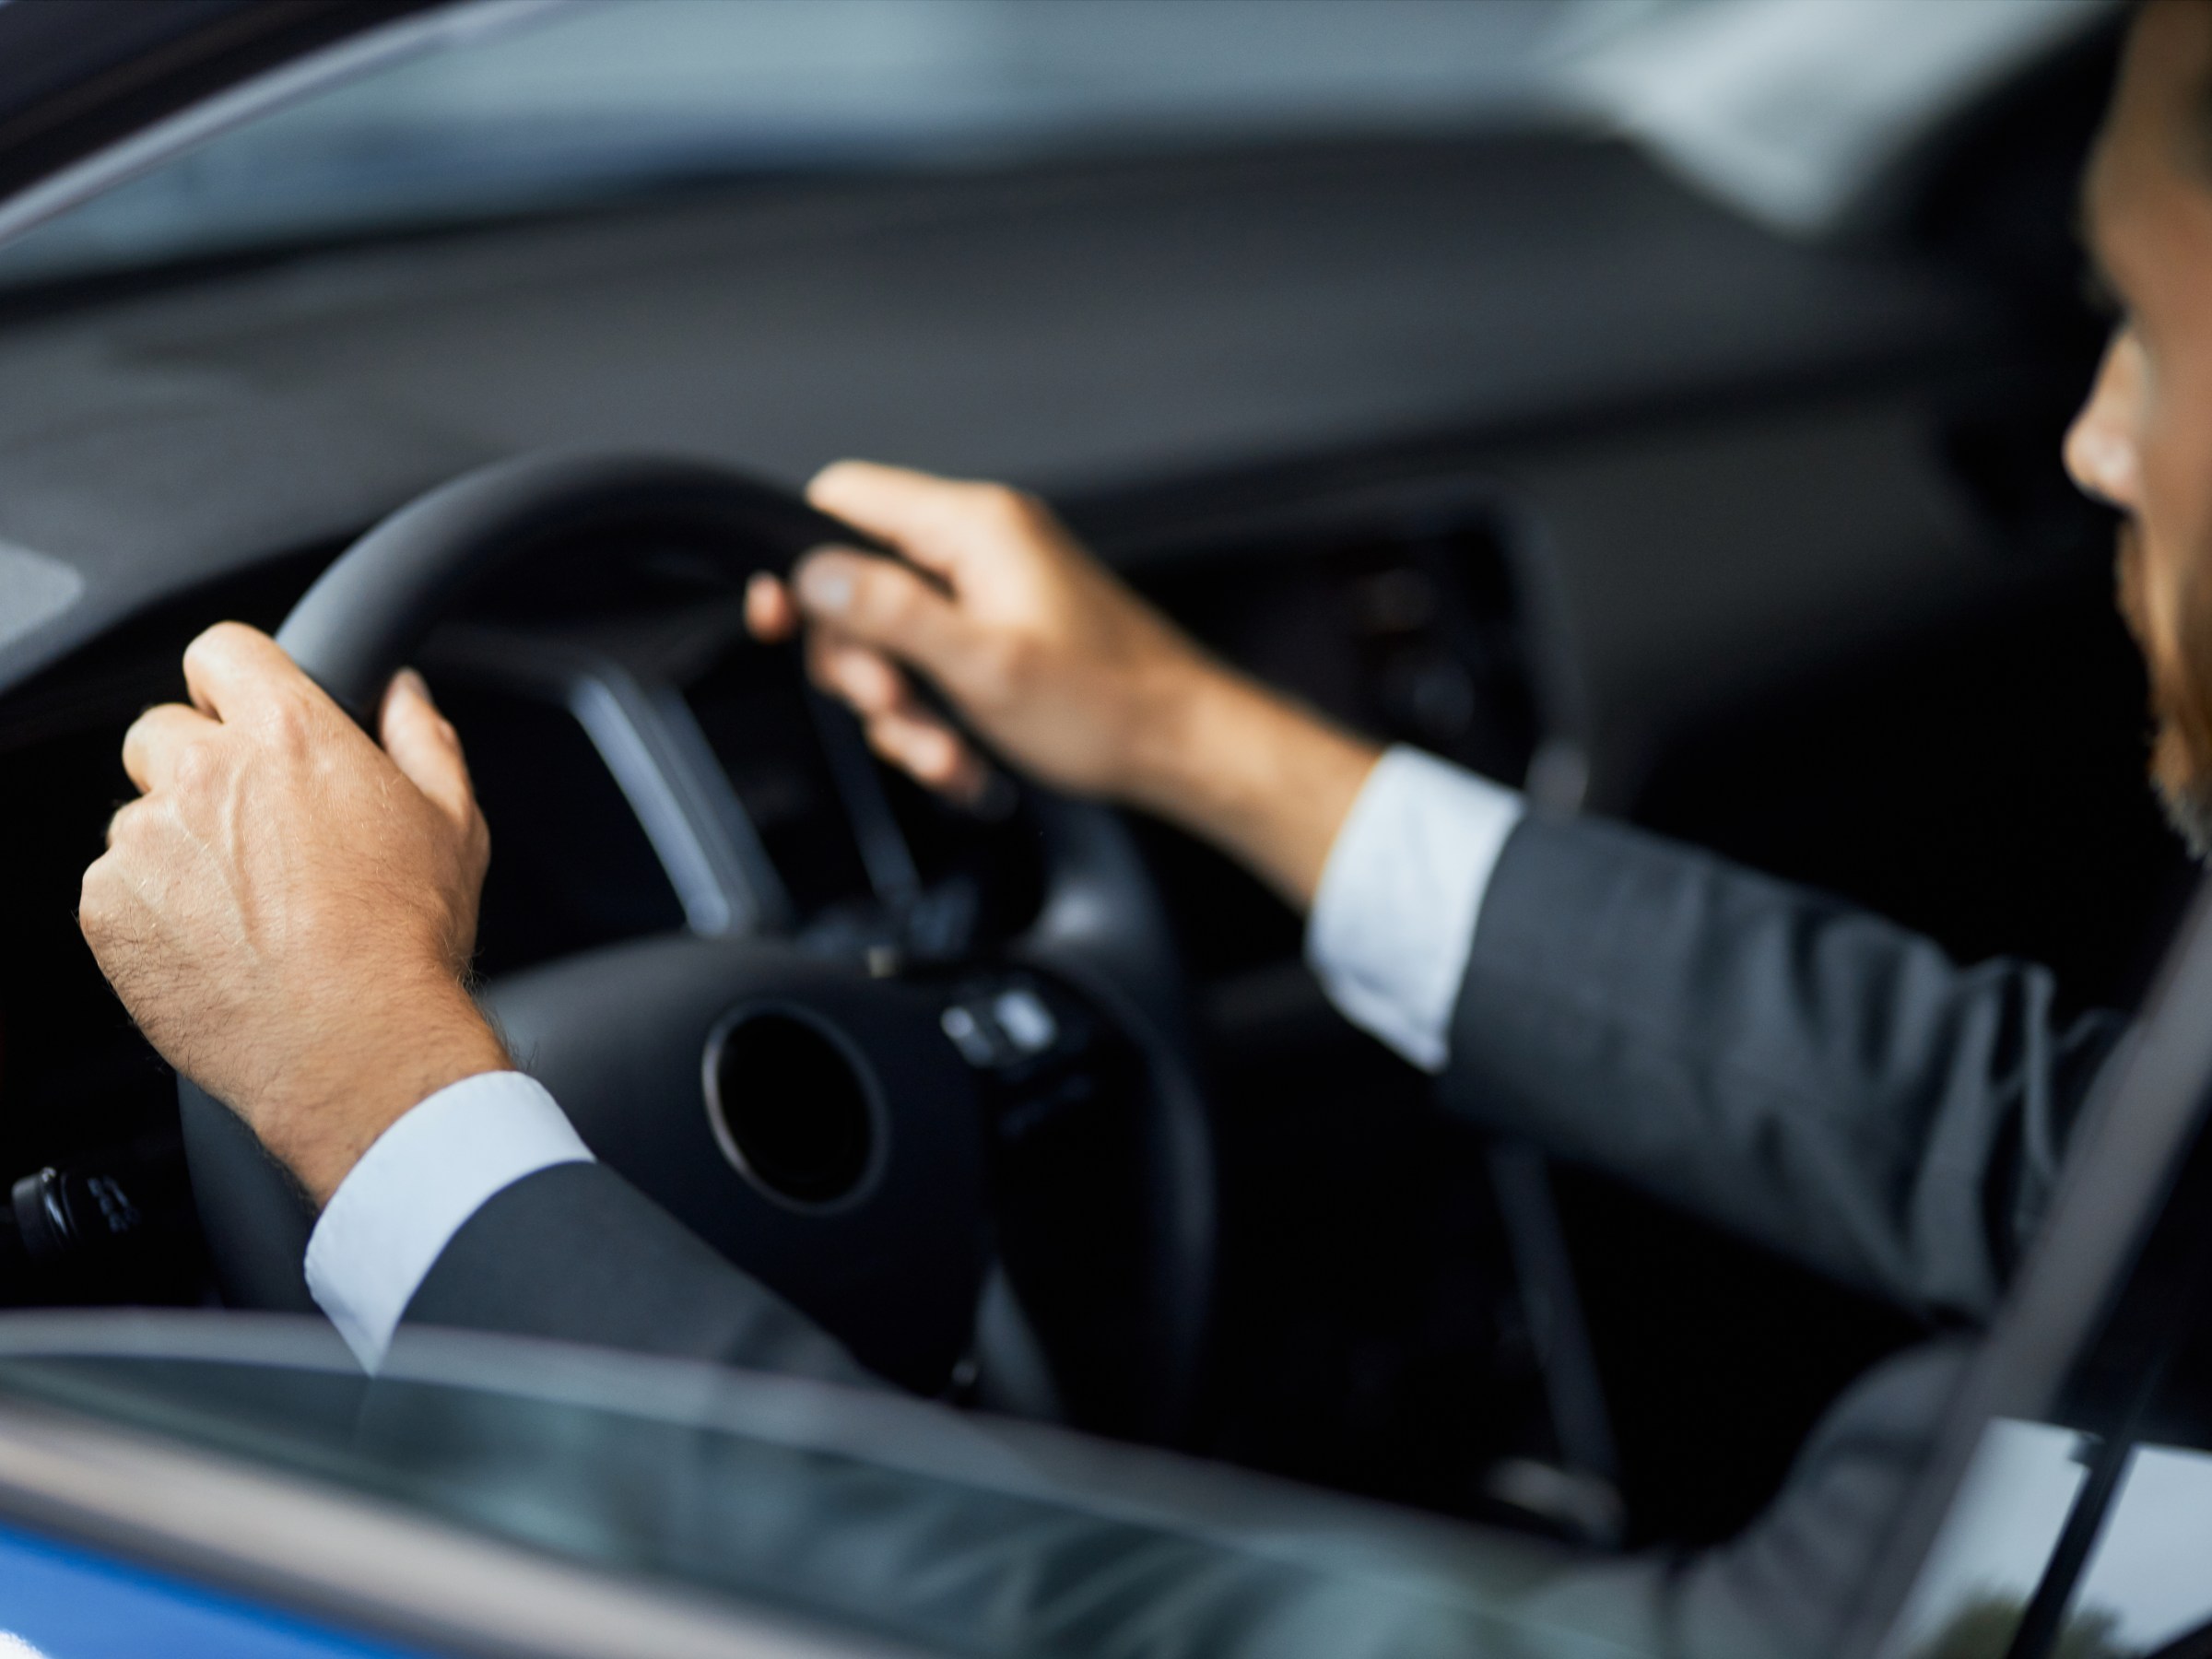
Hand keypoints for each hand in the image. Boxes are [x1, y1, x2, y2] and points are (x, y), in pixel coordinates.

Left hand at [80, 624, 508, 1204]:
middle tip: (257, 834)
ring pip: (140, 819)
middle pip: (162, 732)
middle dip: (199, 770)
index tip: (249, 719)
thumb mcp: (453, 822)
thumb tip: (403, 693)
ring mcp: (144, 841)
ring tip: (247, 909)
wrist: (355, 1045)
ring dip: (178, 847)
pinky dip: (153, 911)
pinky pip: (116, 888)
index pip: (221, 650)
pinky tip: (219, 946)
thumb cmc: (409, 937)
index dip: (236, 682)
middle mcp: (203, 774)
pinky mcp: (108, 908)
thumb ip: (422, 737)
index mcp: (289, 735)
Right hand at [750, 461, 1379, 906]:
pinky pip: (937, 669)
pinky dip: (939, 721)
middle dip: (866, 665)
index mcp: (975, 527)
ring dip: (905, 711)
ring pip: (897, 642)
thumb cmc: (1108, 705)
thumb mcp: (982, 664)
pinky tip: (966, 760)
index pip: (846, 500)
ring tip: (946, 753)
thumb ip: (891, 613)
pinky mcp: (1005, 636)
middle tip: (897, 709)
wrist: (1186, 749)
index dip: (802, 559)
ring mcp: (994, 592)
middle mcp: (982, 546)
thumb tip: (811, 575)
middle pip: (861, 585)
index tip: (781, 619)